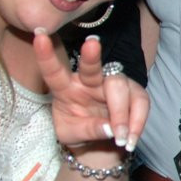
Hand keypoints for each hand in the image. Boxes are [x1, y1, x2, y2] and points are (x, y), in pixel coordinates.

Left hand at [35, 31, 145, 151]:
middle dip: (91, 55)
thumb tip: (109, 128)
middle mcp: (88, 81)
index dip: (46, 55)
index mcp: (65, 88)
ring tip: (121, 138)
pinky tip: (132, 138)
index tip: (39, 36)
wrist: (99, 144)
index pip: (53, 71)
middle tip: (91, 43)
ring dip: (121, 114)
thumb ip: (86, 131)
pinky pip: (140, 101)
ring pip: (118, 85)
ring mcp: (111, 85)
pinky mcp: (133, 93)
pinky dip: (138, 122)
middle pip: (91, 67)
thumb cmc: (79, 134)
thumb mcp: (71, 136)